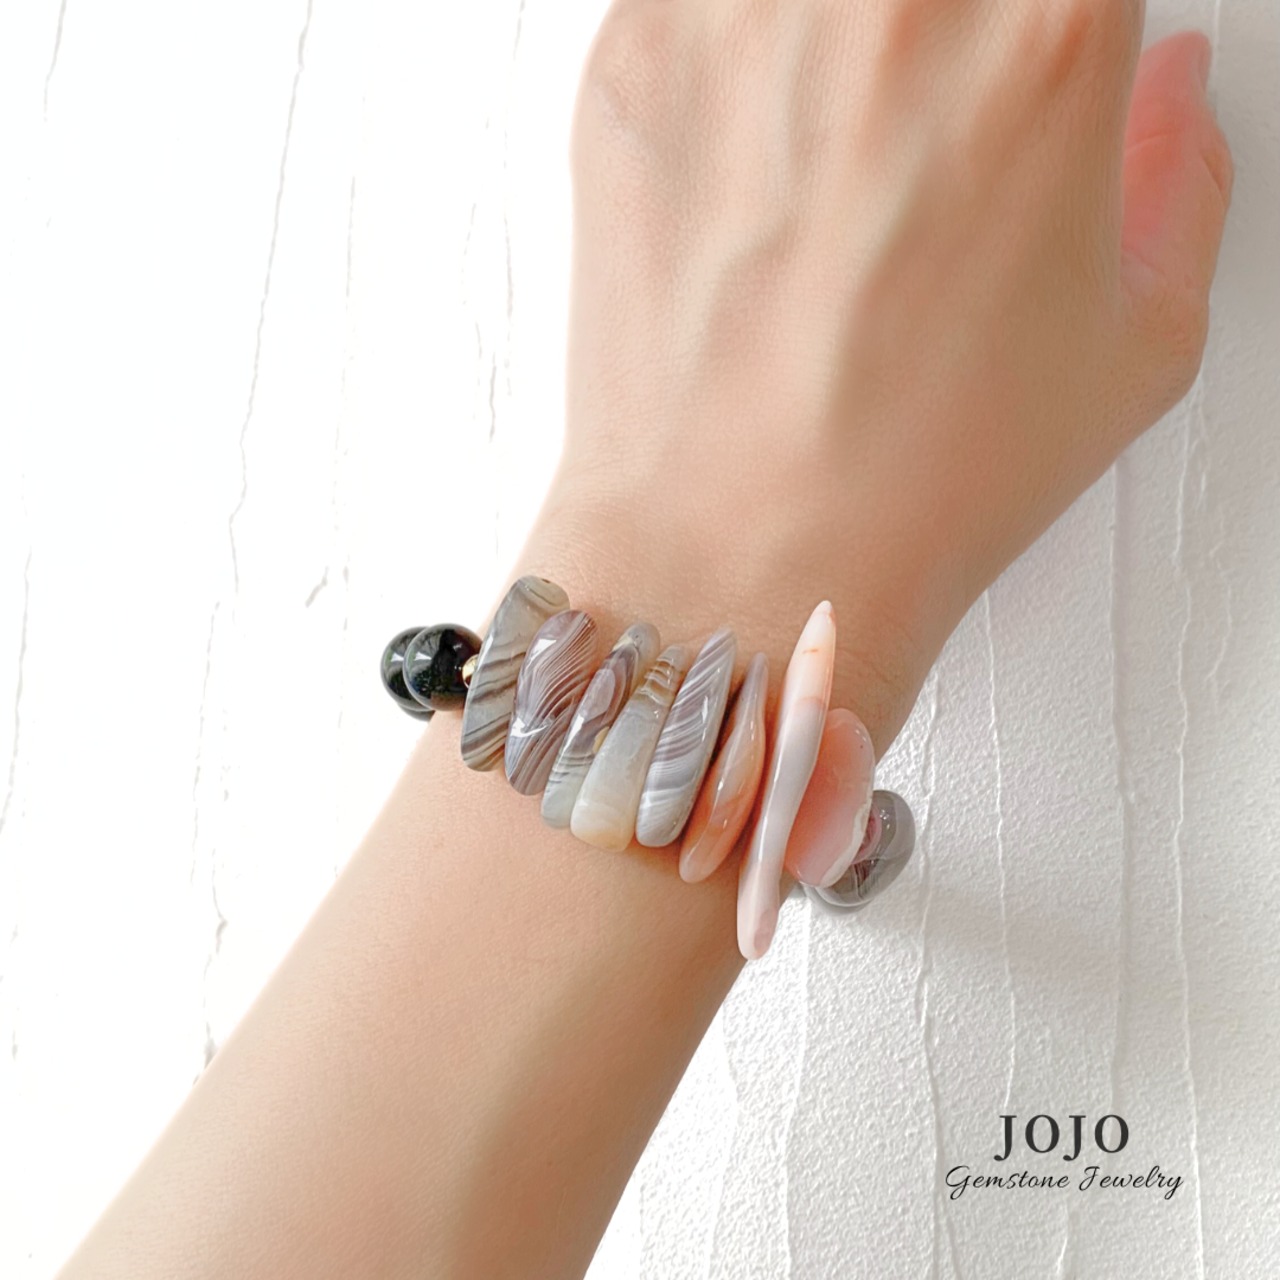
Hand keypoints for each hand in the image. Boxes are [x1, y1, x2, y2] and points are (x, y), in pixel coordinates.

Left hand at [522, 3, 1231, 912]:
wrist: (738, 554)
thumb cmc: (924, 480)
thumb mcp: (1136, 345)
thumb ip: (1178, 171)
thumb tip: (1166, 80)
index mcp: (1047, 32)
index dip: (1041, 27)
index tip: (1011, 74)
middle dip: (932, 34)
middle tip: (918, 128)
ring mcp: (741, 11)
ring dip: (828, 36)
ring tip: (830, 149)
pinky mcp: (632, 58)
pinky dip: (733, 46)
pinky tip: (752, 162)